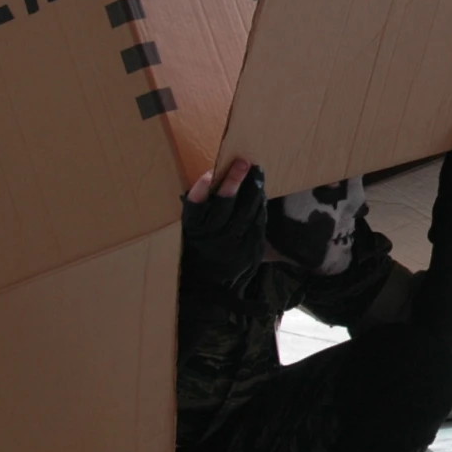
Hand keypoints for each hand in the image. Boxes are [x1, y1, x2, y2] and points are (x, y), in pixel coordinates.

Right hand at [182, 158, 264, 284]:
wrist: (211, 289)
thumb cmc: (199, 253)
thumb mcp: (191, 235)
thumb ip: (199, 213)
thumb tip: (208, 181)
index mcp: (193, 233)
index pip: (195, 209)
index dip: (200, 191)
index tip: (209, 174)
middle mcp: (213, 239)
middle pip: (225, 206)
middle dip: (235, 182)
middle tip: (243, 162)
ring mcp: (234, 245)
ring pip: (246, 212)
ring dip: (253, 189)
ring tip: (257, 171)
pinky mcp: (251, 249)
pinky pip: (258, 222)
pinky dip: (260, 206)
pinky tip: (260, 193)